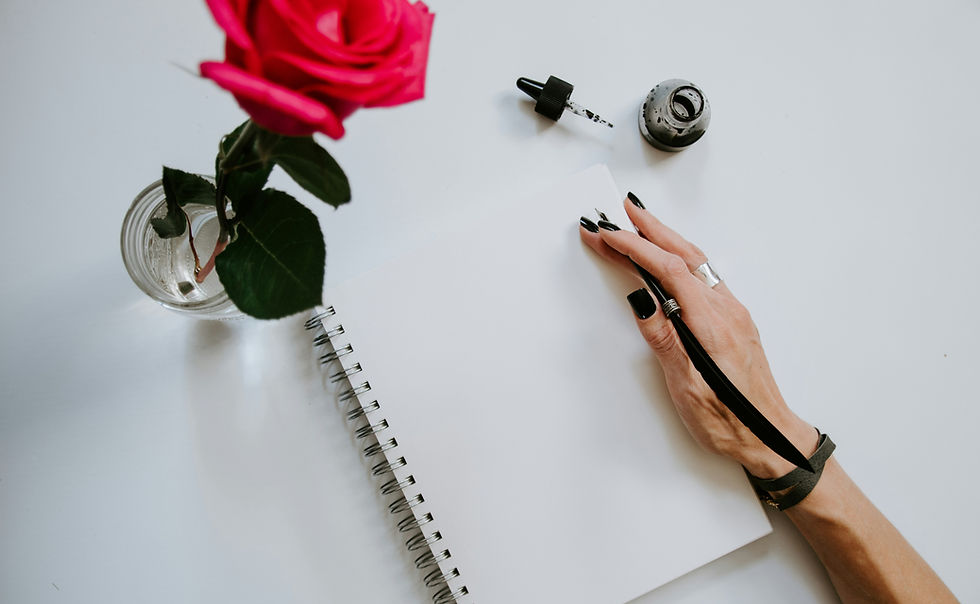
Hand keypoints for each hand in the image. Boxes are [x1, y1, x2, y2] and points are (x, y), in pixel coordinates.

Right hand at [580, 195, 815, 477]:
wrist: (770, 437)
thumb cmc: (730, 420)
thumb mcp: (686, 387)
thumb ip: (664, 340)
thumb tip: (640, 301)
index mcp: (712, 323)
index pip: (668, 270)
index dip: (634, 247)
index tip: (606, 234)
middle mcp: (726, 310)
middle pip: (684, 255)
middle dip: (650, 228)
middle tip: (622, 209)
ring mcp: (733, 312)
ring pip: (696, 262)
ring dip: (665, 238)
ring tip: (640, 223)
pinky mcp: (734, 320)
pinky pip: (704, 275)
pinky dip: (680, 257)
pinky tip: (669, 257)